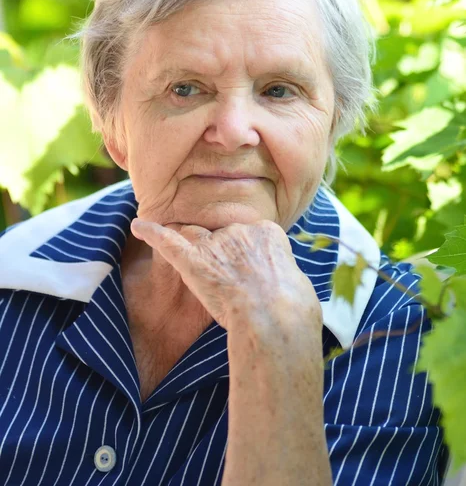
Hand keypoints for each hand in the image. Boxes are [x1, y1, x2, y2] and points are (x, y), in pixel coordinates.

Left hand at [131, 219, 321, 333]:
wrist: (275, 317)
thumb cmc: (292, 308)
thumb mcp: (297, 282)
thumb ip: (281, 273)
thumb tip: (280, 282)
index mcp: (267, 232)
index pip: (250, 234)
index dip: (248, 253)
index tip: (252, 270)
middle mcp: (240, 231)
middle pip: (222, 234)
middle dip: (221, 249)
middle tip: (225, 272)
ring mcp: (215, 244)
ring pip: (195, 235)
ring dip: (189, 239)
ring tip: (182, 242)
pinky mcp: (193, 261)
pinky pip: (167, 241)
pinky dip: (151, 232)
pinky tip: (138, 225)